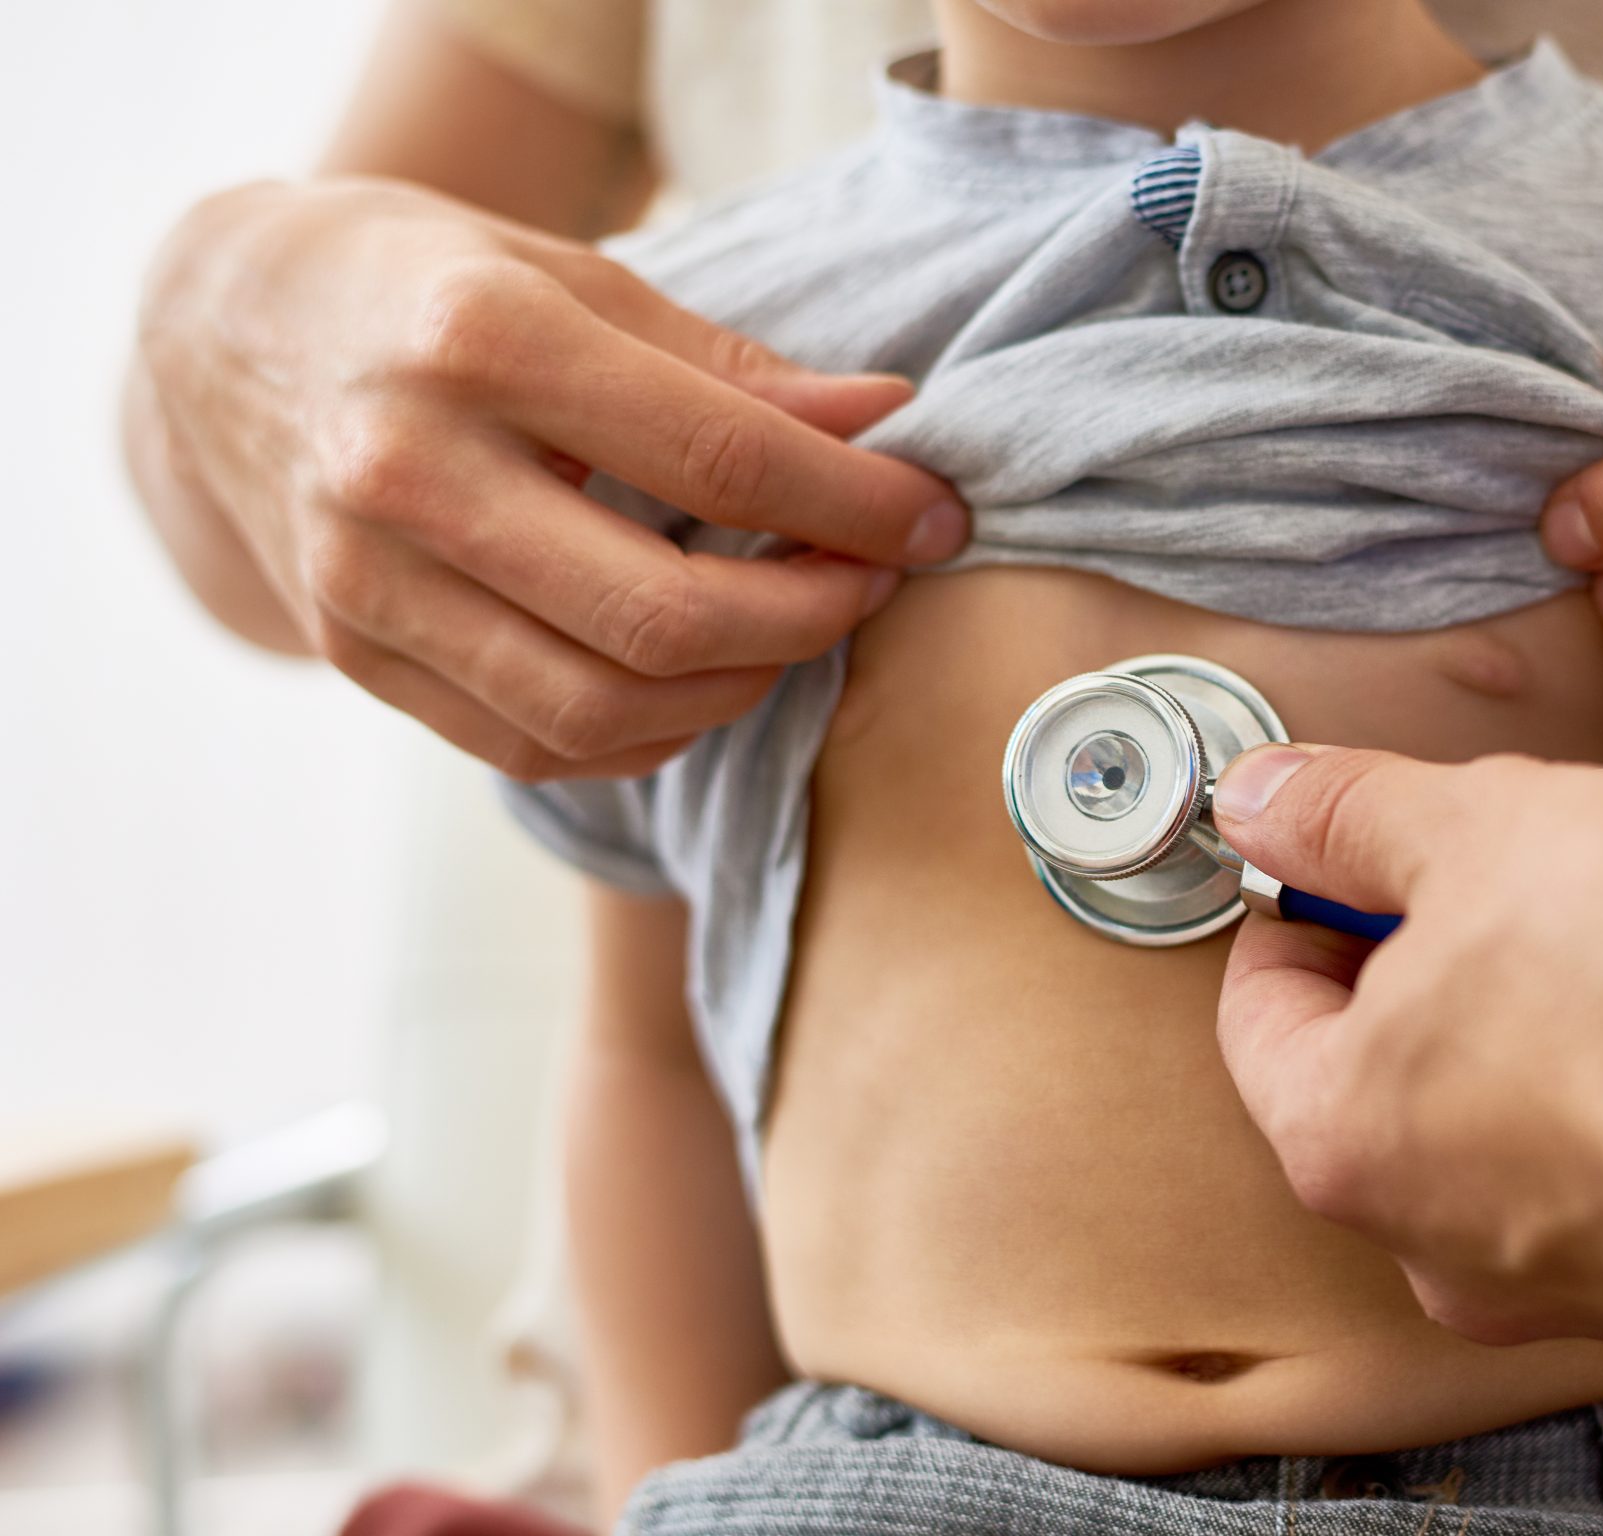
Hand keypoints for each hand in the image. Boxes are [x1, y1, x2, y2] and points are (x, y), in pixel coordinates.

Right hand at [137, 178, 967, 779]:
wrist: (226, 334)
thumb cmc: (434, 290)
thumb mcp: (578, 280)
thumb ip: (733, 367)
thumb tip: (886, 417)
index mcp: (478, 343)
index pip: (718, 461)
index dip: (854, 507)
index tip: (936, 519)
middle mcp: (406, 471)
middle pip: (663, 614)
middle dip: (809, 617)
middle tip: (873, 582)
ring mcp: (365, 581)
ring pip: (601, 707)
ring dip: (738, 688)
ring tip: (796, 629)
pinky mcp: (355, 658)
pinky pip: (536, 747)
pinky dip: (649, 733)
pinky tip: (703, 679)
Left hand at [1211, 744, 1602, 1345]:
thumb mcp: (1482, 829)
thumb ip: (1351, 813)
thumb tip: (1262, 800)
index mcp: (1335, 1135)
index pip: (1259, 1005)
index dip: (1308, 897)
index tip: (1369, 842)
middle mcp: (1420, 1241)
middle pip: (1380, 1067)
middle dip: (1436, 960)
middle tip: (1517, 874)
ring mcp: (1548, 1284)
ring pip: (1501, 1121)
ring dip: (1541, 1027)